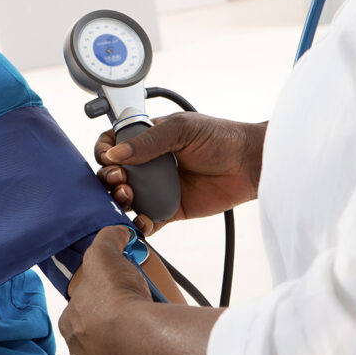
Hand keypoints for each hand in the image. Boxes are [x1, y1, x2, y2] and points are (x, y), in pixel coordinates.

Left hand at [59, 226, 222, 354]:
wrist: (139, 335)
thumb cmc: (116, 298)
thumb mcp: (104, 254)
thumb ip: (107, 238)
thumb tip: (117, 233)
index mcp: (69, 320)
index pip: (83, 303)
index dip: (101, 291)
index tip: (119, 287)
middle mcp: (79, 344)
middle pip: (97, 323)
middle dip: (114, 312)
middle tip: (135, 302)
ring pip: (112, 340)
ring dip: (127, 328)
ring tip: (146, 317)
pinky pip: (128, 352)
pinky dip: (139, 342)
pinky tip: (150, 332)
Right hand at [95, 112, 266, 234]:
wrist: (250, 164)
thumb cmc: (221, 138)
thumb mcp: (181, 129)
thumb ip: (147, 141)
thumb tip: (115, 154)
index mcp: (147, 140)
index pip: (113, 145)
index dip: (105, 151)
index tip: (108, 157)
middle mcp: (148, 165)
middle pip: (113, 174)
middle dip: (108, 178)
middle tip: (120, 178)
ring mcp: (157, 189)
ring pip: (125, 200)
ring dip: (119, 201)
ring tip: (129, 196)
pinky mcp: (169, 211)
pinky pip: (147, 222)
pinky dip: (139, 225)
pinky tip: (142, 220)